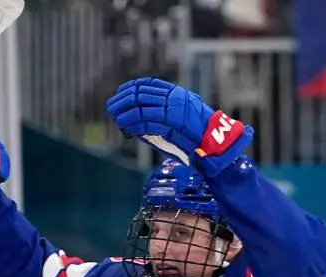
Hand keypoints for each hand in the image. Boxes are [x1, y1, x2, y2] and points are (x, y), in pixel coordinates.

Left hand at [105, 77, 252, 176]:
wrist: (214, 143)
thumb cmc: (195, 135)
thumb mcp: (178, 118)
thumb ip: (161, 114)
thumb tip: (137, 116)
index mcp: (175, 93)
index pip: (148, 84)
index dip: (131, 87)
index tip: (119, 93)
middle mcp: (174, 97)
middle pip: (141, 94)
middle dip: (123, 100)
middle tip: (111, 107)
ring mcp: (174, 108)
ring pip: (142, 106)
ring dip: (126, 113)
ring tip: (117, 119)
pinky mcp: (173, 122)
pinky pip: (148, 121)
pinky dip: (134, 124)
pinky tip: (126, 128)